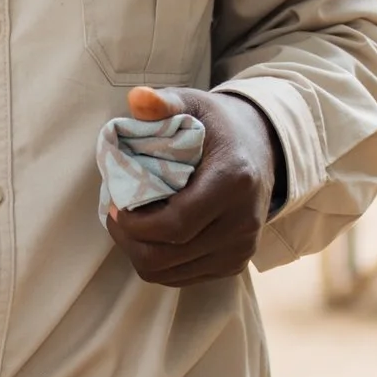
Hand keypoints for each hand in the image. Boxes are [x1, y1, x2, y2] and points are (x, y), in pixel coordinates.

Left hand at [104, 85, 279, 288]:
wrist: (262, 148)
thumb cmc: (217, 126)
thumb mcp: (194, 104)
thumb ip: (165, 102)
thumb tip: (137, 99)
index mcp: (233, 181)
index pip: (173, 225)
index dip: (132, 224)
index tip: (114, 204)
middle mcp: (243, 222)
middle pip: (165, 256)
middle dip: (128, 240)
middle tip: (115, 215)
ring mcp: (242, 248)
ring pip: (168, 273)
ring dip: (139, 251)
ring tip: (131, 223)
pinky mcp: (236, 263)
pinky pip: (182, 277)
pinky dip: (158, 260)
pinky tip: (152, 234)